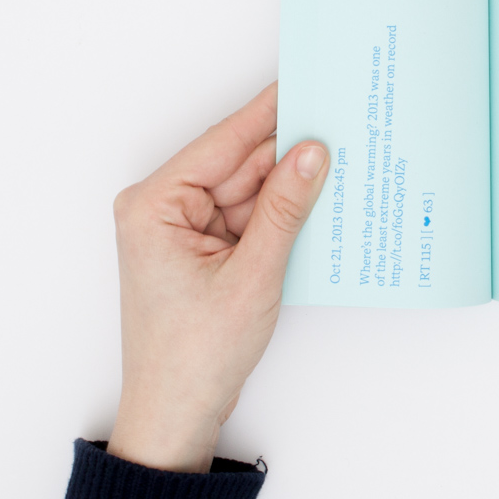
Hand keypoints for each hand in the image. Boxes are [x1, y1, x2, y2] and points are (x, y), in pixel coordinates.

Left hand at [107, 82, 327, 472]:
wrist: (177, 415)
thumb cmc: (193, 355)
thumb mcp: (251, 276)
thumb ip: (285, 209)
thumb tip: (312, 153)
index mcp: (156, 204)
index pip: (224, 142)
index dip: (269, 112)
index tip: (306, 83)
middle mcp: (165, 208)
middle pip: (240, 164)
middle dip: (289, 153)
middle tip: (341, 126)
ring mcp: (185, 228)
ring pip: (251, 190)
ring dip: (291, 187)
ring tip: (342, 165)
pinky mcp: (205, 248)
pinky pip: (251, 216)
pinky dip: (283, 214)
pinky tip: (319, 203)